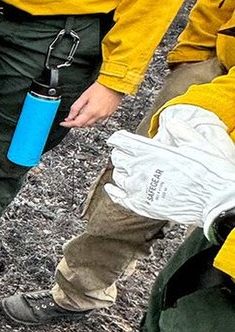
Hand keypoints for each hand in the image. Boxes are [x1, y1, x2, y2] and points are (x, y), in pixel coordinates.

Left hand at [61, 82, 122, 127]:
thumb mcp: (84, 96)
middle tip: (69, 120)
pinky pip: (97, 121)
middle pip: (84, 125)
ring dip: (83, 122)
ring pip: (91, 124)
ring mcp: (105, 116)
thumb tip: (70, 116)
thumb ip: (76, 107)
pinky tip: (87, 115)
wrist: (113, 85)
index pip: (77, 123)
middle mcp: (99, 116)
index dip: (68, 124)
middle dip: (75, 124)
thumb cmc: (100, 88)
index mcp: (91, 112)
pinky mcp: (108, 114)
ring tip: (77, 117)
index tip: (63, 123)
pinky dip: (90, 120)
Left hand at [106, 104, 234, 233]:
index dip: (119, 139)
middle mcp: (140, 170)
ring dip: (122, 172)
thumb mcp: (197, 144)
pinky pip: (120, 198)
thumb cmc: (209, 174)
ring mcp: (139, 189)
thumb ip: (180, 131)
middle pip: (118, 158)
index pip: (121, 141)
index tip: (119, 138)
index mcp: (150, 152)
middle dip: (122, 154)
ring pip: (118, 177)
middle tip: (128, 154)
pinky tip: (113, 189)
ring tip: (129, 170)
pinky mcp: (143, 206)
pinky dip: (114, 192)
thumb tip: (171, 125)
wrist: (217, 202)